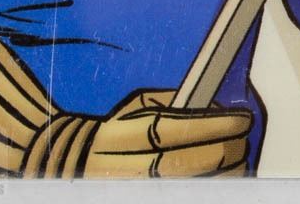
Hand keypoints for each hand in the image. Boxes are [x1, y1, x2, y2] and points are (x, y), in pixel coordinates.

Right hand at [0, 33, 253, 179]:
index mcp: (118, 135)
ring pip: (184, 187)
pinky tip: (220, 179)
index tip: (240, 117)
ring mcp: (124, 190)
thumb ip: (168, 105)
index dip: (213, 125)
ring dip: (222, 174)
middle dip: (225, 151)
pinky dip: (203, 189)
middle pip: (184, 164)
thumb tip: (211, 107)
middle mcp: (118, 169)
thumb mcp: (131, 108)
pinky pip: (177, 198)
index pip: (173, 130)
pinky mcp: (130, 199)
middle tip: (245, 136)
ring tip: (238, 157)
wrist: (55, 167)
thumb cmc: (108, 130)